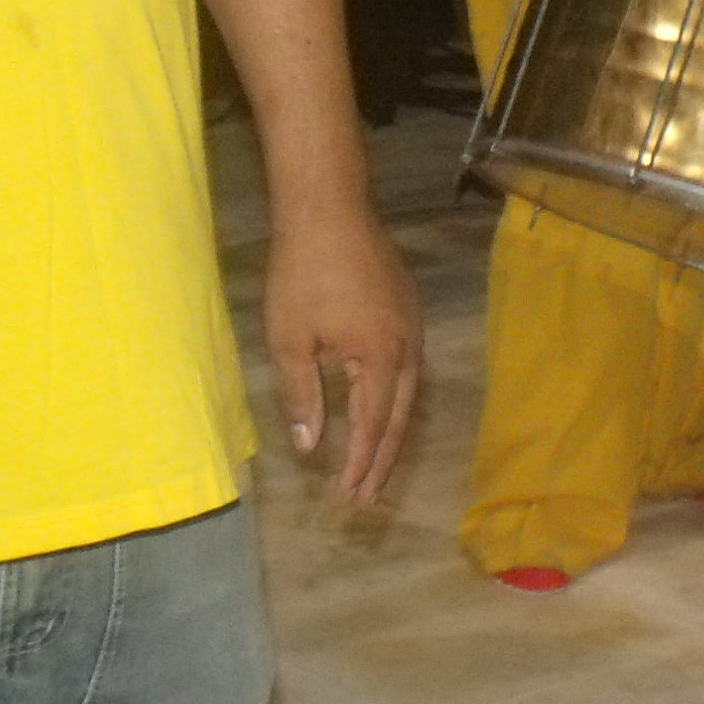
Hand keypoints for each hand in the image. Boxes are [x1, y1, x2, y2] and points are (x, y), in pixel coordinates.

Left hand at [261, 212, 424, 504]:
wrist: (329, 208)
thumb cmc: (302, 273)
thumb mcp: (290, 340)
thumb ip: (302, 396)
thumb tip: (311, 446)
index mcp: (381, 357)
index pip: (374, 425)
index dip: (362, 462)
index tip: (350, 495)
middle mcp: (408, 346)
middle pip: (400, 416)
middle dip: (384, 458)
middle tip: (369, 495)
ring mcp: (413, 324)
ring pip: (410, 393)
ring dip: (392, 430)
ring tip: (378, 462)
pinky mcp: (407, 308)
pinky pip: (410, 367)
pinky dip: (397, 399)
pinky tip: (384, 406)